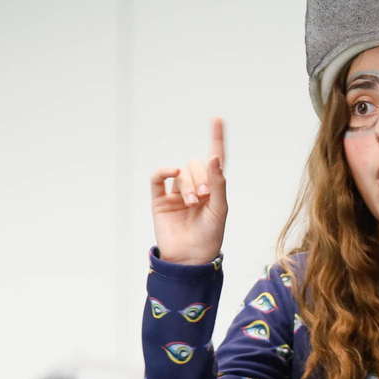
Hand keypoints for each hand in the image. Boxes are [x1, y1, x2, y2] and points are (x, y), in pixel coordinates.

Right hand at [150, 118, 229, 265]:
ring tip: (193, 203)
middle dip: (201, 177)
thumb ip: (218, 184)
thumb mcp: (220, 210)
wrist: (190, 259)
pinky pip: (159, 178)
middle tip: (204, 197)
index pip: (215, 160)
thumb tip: (214, 158)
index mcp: (213, 189)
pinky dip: (164, 171)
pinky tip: (172, 172)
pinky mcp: (160, 200)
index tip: (217, 119)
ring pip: (181, 173)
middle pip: (196, 165)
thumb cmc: (210, 237)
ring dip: (188, 184)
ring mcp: (176, 193)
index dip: (216, 139)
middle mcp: (195, 187)